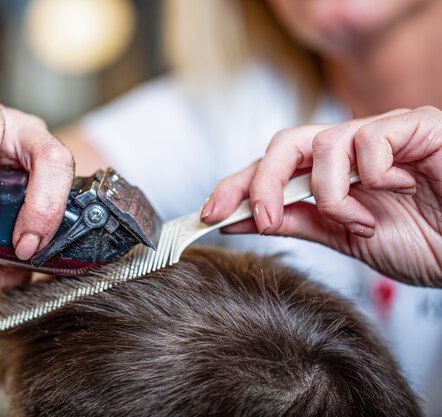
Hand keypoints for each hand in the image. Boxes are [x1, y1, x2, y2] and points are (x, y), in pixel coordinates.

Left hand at [201, 107, 441, 285]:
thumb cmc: (425, 241)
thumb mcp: (346, 238)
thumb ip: (298, 222)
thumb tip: (239, 220)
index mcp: (329, 175)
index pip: (270, 169)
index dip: (236, 186)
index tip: (208, 214)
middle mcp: (348, 151)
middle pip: (283, 144)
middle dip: (262, 182)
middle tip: (264, 218)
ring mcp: (379, 135)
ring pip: (323, 144)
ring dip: (331, 194)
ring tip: (359, 221)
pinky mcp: (414, 126)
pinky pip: (370, 138)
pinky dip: (373, 173)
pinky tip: (399, 191)